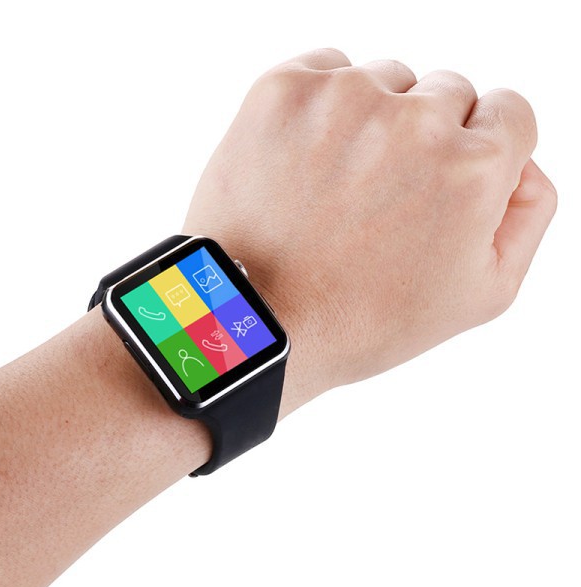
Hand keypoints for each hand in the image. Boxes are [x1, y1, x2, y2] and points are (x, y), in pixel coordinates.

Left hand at [183, 49, 555, 413]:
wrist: (258, 318)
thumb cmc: (362, 319)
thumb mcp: (478, 295)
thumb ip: (527, 215)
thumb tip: (523, 161)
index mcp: (472, 170)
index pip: (510, 114)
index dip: (482, 148)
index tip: (445, 178)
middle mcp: (414, 122)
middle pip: (449, 92)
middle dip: (428, 137)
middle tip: (384, 196)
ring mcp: (344, 99)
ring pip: (386, 80)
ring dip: (372, 121)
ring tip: (338, 186)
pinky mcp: (284, 91)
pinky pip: (327, 68)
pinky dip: (323, 104)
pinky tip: (308, 159)